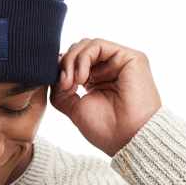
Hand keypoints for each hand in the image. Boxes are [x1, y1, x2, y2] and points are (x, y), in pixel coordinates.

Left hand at [49, 38, 162, 156]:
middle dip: (64, 64)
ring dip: (72, 61)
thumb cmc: (106, 130)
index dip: (61, 68)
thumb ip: (61, 90)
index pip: (74, 61)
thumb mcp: (74, 108)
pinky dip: (83, 58)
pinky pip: (97, 45)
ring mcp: (120, 61)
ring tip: (72, 83)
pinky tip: (82, 78)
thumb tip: (55, 72)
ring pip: (86, 45)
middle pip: (79, 50)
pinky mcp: (130, 57)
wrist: (128, 139)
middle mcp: (109, 68)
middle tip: (63, 85)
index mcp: (97, 80)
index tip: (57, 86)